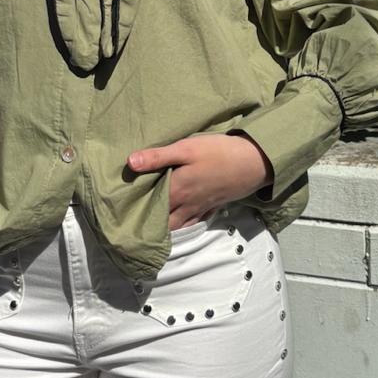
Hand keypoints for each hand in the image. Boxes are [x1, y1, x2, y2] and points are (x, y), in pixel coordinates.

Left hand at [126, 132, 273, 230]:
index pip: (150, 207)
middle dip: (149, 226)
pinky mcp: (214, 206)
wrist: (254, 162)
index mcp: (177, 190)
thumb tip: (130, 163)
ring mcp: (201, 208)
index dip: (136, 211)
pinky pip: (195, 222)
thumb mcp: (186, 148)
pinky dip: (184, 225)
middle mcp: (186, 204)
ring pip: (179, 226)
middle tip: (134, 224)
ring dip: (165, 229)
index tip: (122, 214)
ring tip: (151, 228)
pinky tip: (179, 223)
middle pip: (163, 223)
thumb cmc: (219, 152)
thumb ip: (158, 157)